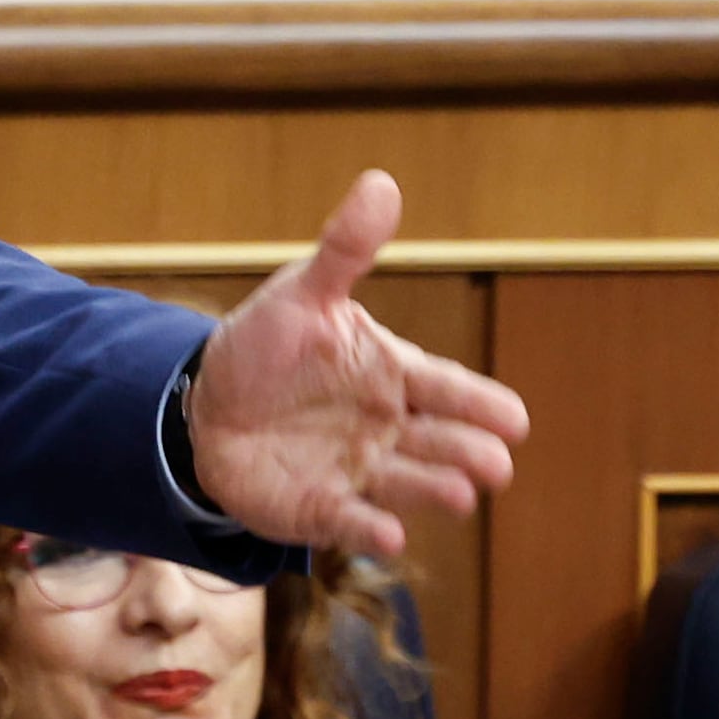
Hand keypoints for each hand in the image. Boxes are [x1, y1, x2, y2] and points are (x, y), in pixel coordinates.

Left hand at [186, 172, 530, 556]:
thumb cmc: (266, 348)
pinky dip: (371, 528)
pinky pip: (351, 520)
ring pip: (407, 484)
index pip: (446, 387)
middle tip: (498, 466)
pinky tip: (389, 535)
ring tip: (463, 496)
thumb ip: (345, 248)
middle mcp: (386, 428)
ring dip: (435, 490)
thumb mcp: (303, 293)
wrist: (202, 407)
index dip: (480, 403)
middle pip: (439, 441)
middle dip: (470, 453)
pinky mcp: (321, 509)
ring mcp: (357, 471)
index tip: (516, 419)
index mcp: (391, 374)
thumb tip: (382, 182)